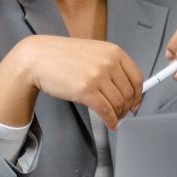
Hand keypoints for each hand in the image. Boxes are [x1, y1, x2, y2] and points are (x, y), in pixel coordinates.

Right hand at [0, 35, 143, 130]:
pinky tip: (110, 124)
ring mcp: (97, 76)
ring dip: (119, 115)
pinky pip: (106, 111)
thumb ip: (110, 65)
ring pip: (118, 103)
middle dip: (127, 107)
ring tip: (115, 119)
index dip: (138, 94)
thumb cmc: (63, 56)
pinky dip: (111, 121)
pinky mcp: (85, 91)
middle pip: (128, 92)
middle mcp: (108, 63)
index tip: (136, 102)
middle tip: (123, 114)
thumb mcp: (93, 52)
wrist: (38, 58)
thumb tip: (127, 87)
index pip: (136, 76)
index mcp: (113, 51)